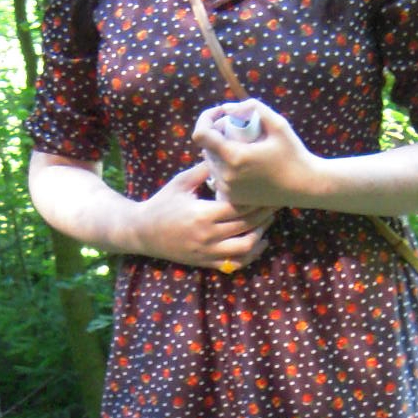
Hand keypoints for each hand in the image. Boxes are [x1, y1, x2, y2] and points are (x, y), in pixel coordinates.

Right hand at [133, 159, 276, 270]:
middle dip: (264, 213)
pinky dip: (251, 255)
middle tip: (275, 202)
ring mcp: (208, 252)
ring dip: (261, 234)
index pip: (239, 207)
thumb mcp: (181, 182)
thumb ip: (205, 169)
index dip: (257, 199)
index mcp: (203, 214)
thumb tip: (226, 154)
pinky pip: (235, 263)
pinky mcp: (206, 262)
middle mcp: (208, 235)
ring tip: (268, 220)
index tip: (268, 189)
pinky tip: (260, 242)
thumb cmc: (162, 203)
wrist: (142, 232)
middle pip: (247, 225)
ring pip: (245, 247)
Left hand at [196, 100, 328, 210]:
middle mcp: (226, 176)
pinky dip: (226, 165)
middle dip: (217, 133)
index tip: (221, 114)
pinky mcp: (232, 198)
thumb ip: (252, 108)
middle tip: (239, 128)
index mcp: (234, 157)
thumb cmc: (294, 155)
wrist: (305, 187)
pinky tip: (246, 162)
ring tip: (245, 145)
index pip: (201, 135)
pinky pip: (219, 176)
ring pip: (211, 162)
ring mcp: (227, 190)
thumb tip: (228, 108)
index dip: (206, 119)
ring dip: (221, 150)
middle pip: (206, 148)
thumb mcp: (278, 124)